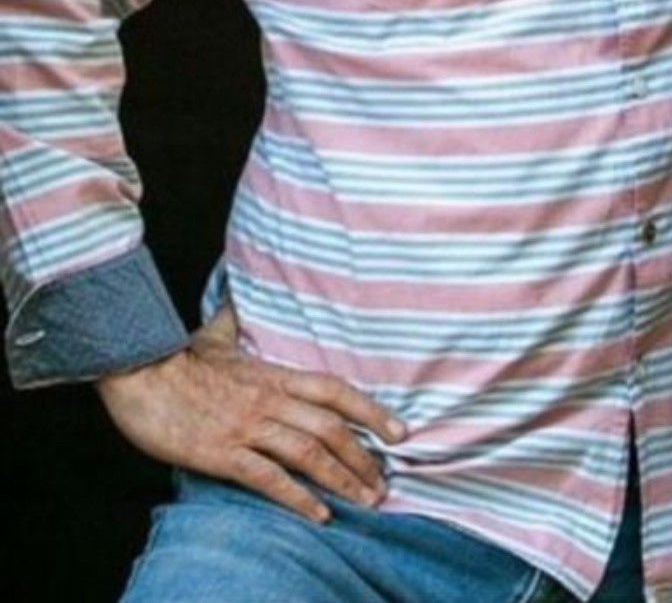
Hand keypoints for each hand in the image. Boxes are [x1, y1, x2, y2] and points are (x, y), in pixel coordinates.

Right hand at [94, 308, 406, 523]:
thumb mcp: (215, 334)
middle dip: (363, 457)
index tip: (398, 432)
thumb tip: (238, 293)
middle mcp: (269, 400)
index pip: (335, 390)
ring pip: (308, 452)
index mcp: (273, 373)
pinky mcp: (222, 452)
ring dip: (342, 478)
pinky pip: (269, 477)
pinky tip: (319, 515)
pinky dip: (298, 497)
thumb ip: (236, 320)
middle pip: (331, 427)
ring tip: (365, 501)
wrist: (137, 374)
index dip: (371, 410)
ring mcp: (247, 426)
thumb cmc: (175, 357)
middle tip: (384, 483)